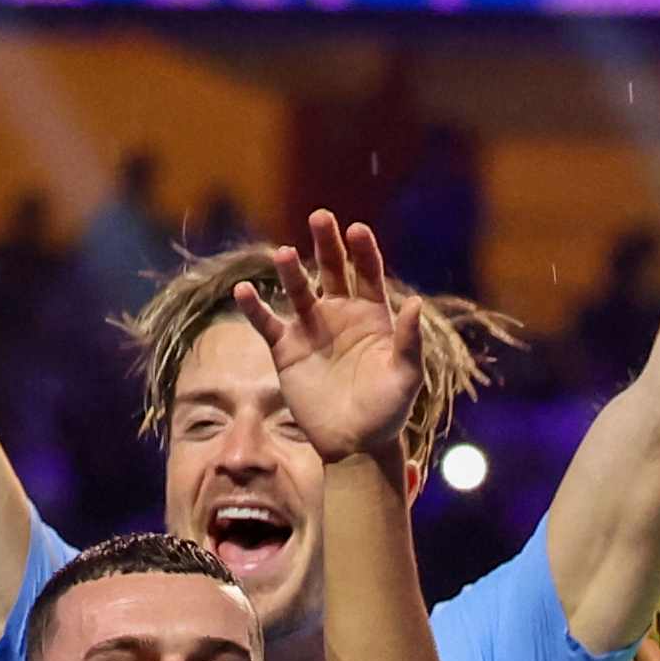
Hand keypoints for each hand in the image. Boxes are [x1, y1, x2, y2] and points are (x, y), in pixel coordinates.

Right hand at [240, 211, 426, 468]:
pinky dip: (254, 306)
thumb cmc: (388, 410)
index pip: (367, 273)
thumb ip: (409, 340)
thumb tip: (416, 303)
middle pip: (331, 269)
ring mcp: (311, 328)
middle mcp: (341, 313)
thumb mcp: (406, 376)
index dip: (362, 250)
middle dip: (326, 244)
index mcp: (373, 314)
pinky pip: (267, 322)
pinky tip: (243, 290)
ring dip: (289, 271)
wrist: (355, 443)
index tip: (356, 229)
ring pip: (298, 290)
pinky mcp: (286, 349)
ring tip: (282, 253)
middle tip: (320, 217)